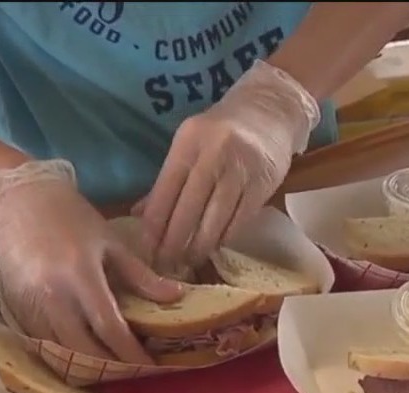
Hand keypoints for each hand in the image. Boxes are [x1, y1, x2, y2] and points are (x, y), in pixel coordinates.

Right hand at [0, 160, 182, 362]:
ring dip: (86, 365)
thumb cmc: (71, 219)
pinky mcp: (16, 308)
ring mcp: (30, 304)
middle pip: (82, 347)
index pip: (109, 326)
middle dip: (109, 366)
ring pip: (59, 350)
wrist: (19, 202)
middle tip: (132, 373)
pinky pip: (42, 341)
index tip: (150, 365)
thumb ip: (141, 275)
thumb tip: (177, 296)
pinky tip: (82, 355)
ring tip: (111, 369)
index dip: (130, 352)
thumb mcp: (111, 243)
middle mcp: (53, 295)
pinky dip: (63, 352)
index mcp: (81, 275)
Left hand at [137, 60, 320, 264]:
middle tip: (165, 265)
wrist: (270, 110)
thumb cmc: (221, 130)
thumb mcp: (189, 144)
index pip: (166, 189)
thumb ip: (166, 180)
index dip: (154, 223)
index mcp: (189, 142)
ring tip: (188, 262)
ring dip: (200, 246)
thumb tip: (138, 215)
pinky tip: (214, 248)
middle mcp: (215, 153)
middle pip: (189, 207)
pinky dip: (225, 237)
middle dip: (174, 241)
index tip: (145, 249)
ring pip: (216, 218)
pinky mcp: (263, 184)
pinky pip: (240, 219)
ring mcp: (242, 169)